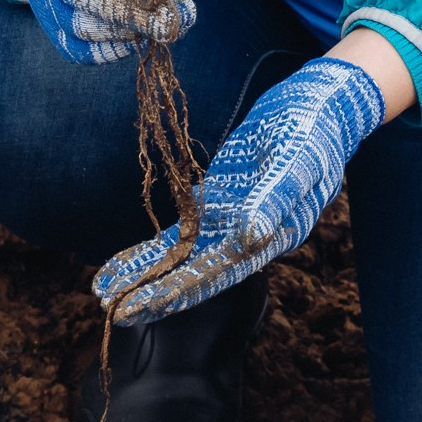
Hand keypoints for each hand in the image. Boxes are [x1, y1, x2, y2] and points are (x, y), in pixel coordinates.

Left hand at [94, 54, 386, 321]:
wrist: (316, 108)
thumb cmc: (314, 133)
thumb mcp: (298, 160)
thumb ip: (275, 199)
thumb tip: (251, 238)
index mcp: (274, 237)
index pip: (222, 272)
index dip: (182, 291)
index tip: (145, 307)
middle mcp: (248, 241)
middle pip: (195, 274)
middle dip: (155, 294)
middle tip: (113, 314)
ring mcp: (229, 224)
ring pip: (181, 258)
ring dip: (145, 277)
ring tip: (105, 295)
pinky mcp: (216, 206)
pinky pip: (178, 234)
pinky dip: (150, 251)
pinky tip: (122, 267)